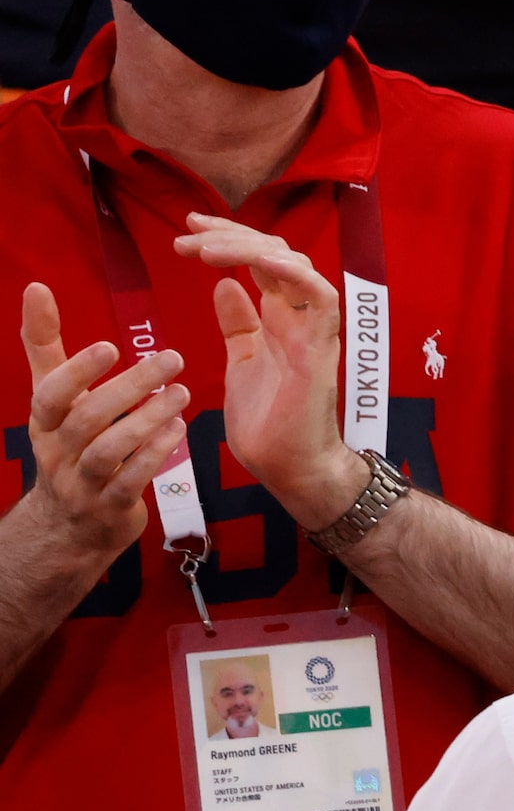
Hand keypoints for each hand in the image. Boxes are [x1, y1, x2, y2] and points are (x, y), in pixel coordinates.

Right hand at [16, 282, 190, 562]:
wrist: (71, 523)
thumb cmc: (68, 444)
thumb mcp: (52, 398)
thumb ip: (45, 345)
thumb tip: (34, 287)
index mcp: (43, 421)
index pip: (51, 393)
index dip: (78, 371)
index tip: (111, 346)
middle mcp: (56, 451)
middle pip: (88, 418)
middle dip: (131, 387)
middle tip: (173, 358)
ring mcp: (82, 482)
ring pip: (110, 450)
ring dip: (148, 420)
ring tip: (182, 394)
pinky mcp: (110, 507)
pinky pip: (131, 480)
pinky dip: (155, 454)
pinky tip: (180, 430)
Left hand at [172, 215, 367, 529]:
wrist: (288, 466)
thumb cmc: (269, 422)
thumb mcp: (241, 361)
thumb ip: (237, 325)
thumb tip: (225, 286)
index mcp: (281, 318)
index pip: (261, 261)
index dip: (227, 239)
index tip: (188, 231)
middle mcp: (299, 317)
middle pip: (275, 252)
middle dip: (230, 235)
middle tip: (187, 233)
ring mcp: (312, 330)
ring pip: (294, 265)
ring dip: (249, 248)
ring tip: (204, 249)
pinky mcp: (319, 349)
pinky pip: (320, 297)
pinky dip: (294, 273)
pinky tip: (261, 263)